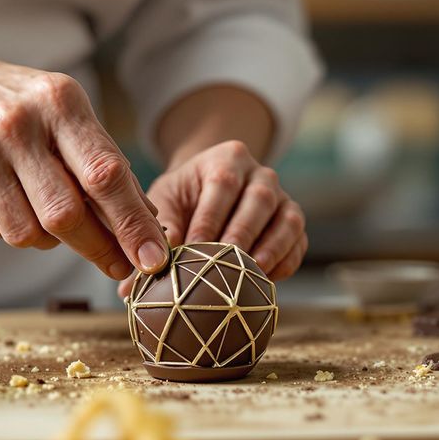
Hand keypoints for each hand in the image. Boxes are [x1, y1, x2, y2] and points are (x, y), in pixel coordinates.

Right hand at [0, 48, 167, 279]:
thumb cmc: (22, 103)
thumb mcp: (67, 110)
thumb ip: (104, 159)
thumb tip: (147, 218)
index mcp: (60, 103)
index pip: (106, 174)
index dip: (133, 223)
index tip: (154, 257)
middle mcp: (19, 127)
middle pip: (67, 214)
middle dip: (100, 248)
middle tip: (120, 265)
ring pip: (29, 233)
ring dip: (52, 240)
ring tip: (55, 218)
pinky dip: (18, 232)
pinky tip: (19, 207)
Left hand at [119, 141, 306, 295]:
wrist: (211, 190)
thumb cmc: (184, 198)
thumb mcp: (166, 202)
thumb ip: (156, 231)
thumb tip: (139, 280)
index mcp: (227, 159)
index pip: (221, 185)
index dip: (209, 220)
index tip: (194, 251)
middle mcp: (261, 174)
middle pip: (259, 201)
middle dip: (241, 235)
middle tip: (224, 268)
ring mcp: (283, 197)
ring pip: (287, 219)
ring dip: (271, 248)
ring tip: (252, 274)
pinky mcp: (293, 221)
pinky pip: (298, 240)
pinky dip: (287, 260)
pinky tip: (267, 280)